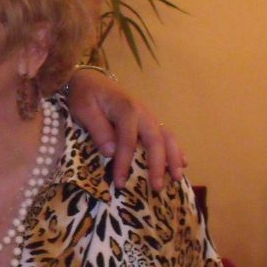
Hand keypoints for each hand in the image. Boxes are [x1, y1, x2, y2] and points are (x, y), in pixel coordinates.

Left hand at [66, 69, 185, 188]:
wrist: (90, 79)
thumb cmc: (85, 95)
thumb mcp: (84, 109)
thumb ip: (97, 129)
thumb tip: (110, 151)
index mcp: (125, 110)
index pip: (127, 141)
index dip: (124, 163)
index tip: (120, 183)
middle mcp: (141, 113)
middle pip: (155, 140)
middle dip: (158, 165)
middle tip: (156, 187)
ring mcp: (147, 116)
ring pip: (166, 137)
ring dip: (173, 158)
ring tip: (176, 178)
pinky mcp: (148, 120)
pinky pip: (166, 134)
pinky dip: (176, 149)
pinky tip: (183, 163)